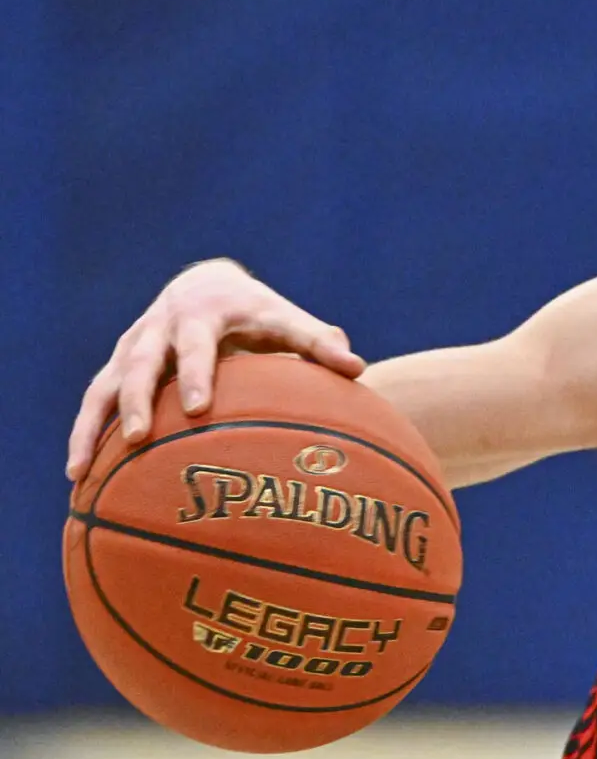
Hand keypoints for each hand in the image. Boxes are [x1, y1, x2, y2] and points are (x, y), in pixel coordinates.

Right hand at [67, 259, 363, 481]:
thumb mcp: (287, 320)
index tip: (198, 408)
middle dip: (139, 400)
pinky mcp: (117, 365)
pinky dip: (84, 434)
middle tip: (140, 437)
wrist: (205, 282)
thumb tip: (358, 368)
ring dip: (95, 425)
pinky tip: (76, 476)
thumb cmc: (259, 313)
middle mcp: (162, 328)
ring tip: (82, 470)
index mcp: (206, 316)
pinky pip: (93, 400)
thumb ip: (319, 343)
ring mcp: (135, 347)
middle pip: (144, 364)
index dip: (197, 374)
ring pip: (107, 384)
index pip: (201, 346)